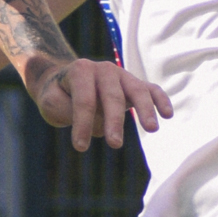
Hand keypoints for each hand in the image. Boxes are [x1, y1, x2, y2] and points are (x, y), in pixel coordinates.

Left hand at [32, 58, 172, 152]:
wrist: (64, 80)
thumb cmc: (57, 94)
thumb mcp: (49, 102)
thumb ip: (66, 109)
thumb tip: (97, 122)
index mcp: (81, 70)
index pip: (84, 99)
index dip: (83, 123)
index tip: (80, 147)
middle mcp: (104, 69)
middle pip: (112, 95)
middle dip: (114, 120)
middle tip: (114, 144)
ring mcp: (122, 75)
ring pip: (137, 89)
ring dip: (145, 109)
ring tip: (152, 129)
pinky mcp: (133, 84)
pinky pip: (151, 89)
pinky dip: (160, 99)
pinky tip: (168, 114)